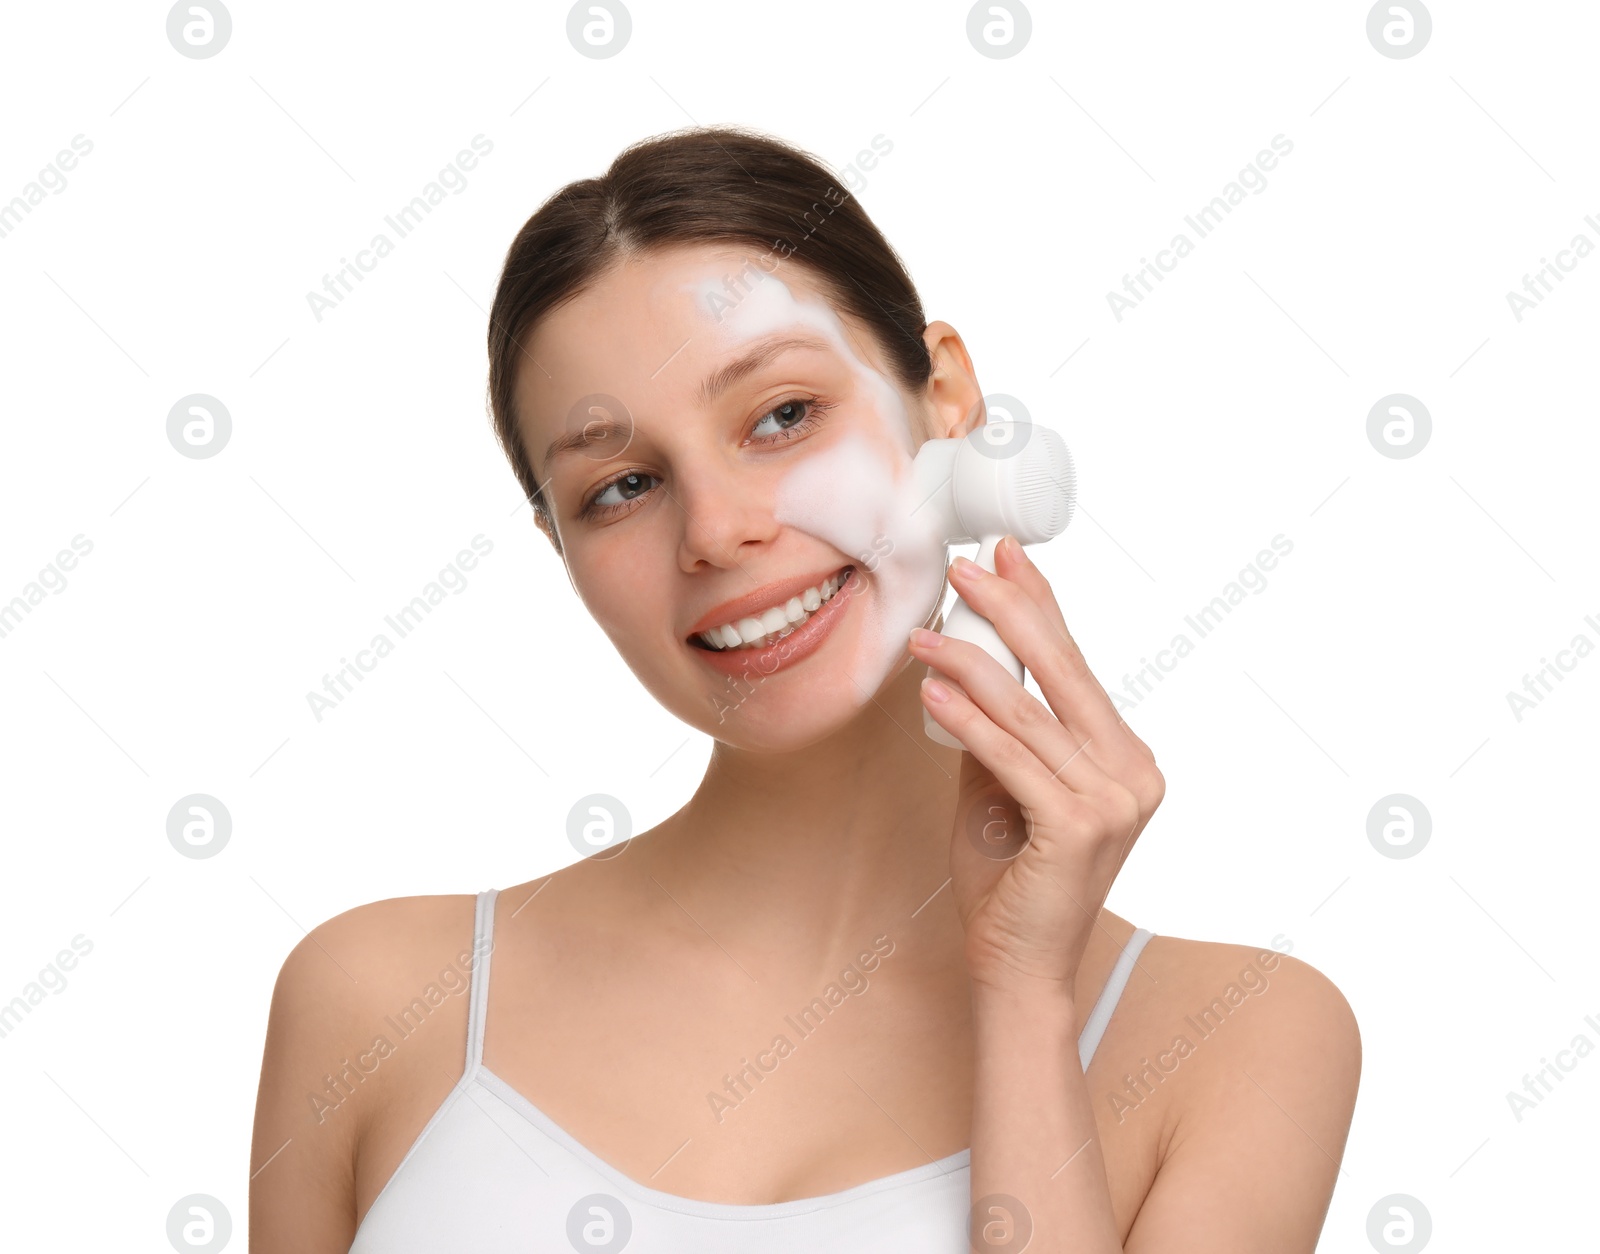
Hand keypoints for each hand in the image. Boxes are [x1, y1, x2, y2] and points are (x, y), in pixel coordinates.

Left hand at [908, 536, 1164, 1005]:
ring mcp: (1115, 798)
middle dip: (1011, 610)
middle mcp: (1133, 771)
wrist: (1019, 969)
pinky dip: (968, 721)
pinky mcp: (1081, 825)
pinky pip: (1012, 756)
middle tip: (969, 565)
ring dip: (968, 665)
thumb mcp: (1002, 790)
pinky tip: (934, 692)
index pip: (1077, 666)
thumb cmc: (1010, 883)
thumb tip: (964, 668)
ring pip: (1029, 711)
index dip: (1042, 606)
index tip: (1009, 556)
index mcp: (1125, 758)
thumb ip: (999, 732)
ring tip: (923, 635)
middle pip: (1064, 671)